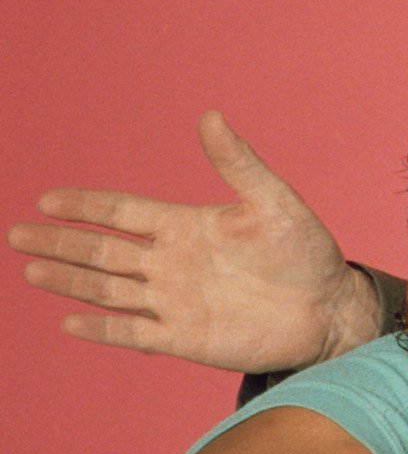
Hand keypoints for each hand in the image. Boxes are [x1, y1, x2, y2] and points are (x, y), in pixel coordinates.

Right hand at [9, 111, 376, 371]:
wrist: (331, 308)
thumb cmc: (307, 252)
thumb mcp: (274, 203)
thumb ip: (238, 164)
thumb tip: (210, 116)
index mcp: (186, 226)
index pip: (122, 212)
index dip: (85, 206)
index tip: (47, 200)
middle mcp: (171, 263)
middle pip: (103, 250)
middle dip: (61, 241)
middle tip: (16, 233)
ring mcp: (175, 301)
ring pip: (109, 289)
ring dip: (71, 280)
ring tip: (32, 268)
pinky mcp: (186, 338)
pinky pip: (135, 332)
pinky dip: (104, 329)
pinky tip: (71, 322)